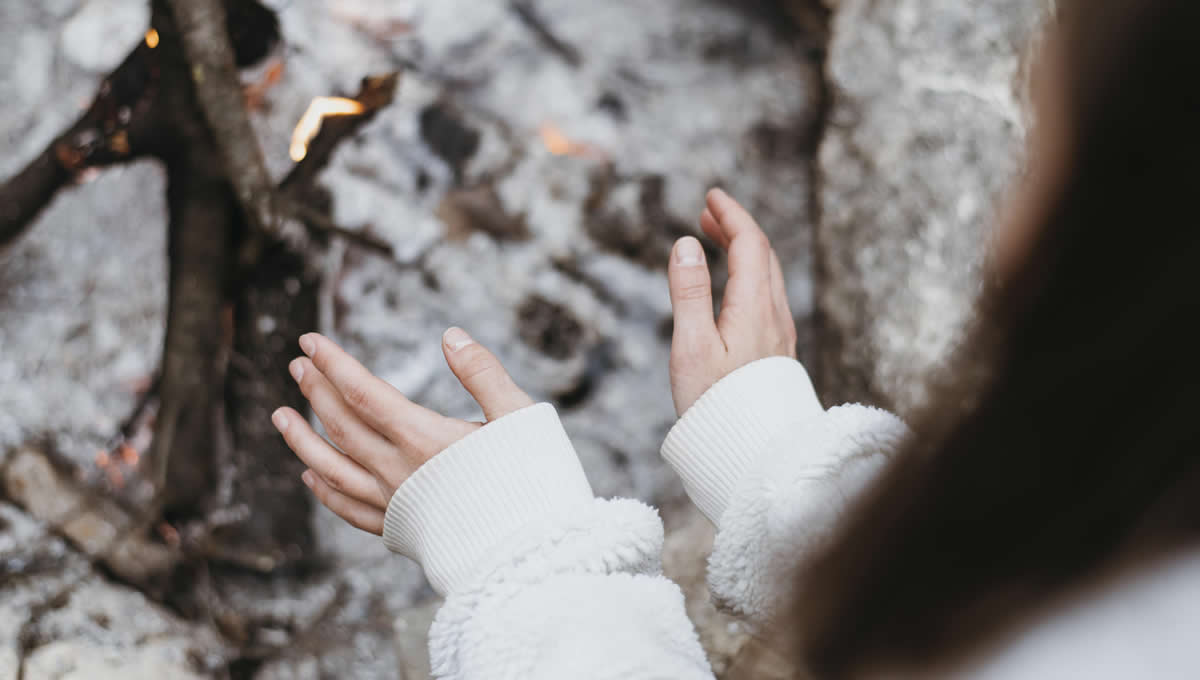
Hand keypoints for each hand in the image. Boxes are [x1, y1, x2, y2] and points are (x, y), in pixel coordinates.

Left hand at [272, 328, 533, 533]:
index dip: (334, 363)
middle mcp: (399, 471)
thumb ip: (483, 373)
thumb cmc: (534, 481)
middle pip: (343, 425)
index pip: (364, 392)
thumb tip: (450, 335)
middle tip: (297, 365)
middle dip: (316, 391)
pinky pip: (349, 509)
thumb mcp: (519, 416)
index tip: (310, 341)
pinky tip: (310, 477)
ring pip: (332, 468)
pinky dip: (324, 490)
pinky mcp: (401, 532)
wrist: (534, 554)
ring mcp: (395, 504)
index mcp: (425, 438)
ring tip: (280, 416)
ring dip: (302, 440)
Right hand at [667, 188, 797, 415]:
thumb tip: (687, 244)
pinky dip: (748, 274)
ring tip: (715, 240)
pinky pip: (767, 297)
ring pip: (768, 276)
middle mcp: (774, 316)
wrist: (750, 451)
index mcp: (754, 308)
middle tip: (708, 213)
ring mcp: (779, 334)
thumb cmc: (715, 405)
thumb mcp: (691, 346)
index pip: (750, 244)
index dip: (732, 215)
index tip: (712, 196)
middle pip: (763, 255)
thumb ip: (688, 292)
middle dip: (736, 228)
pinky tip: (731, 286)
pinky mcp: (776, 352)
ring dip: (743, 250)